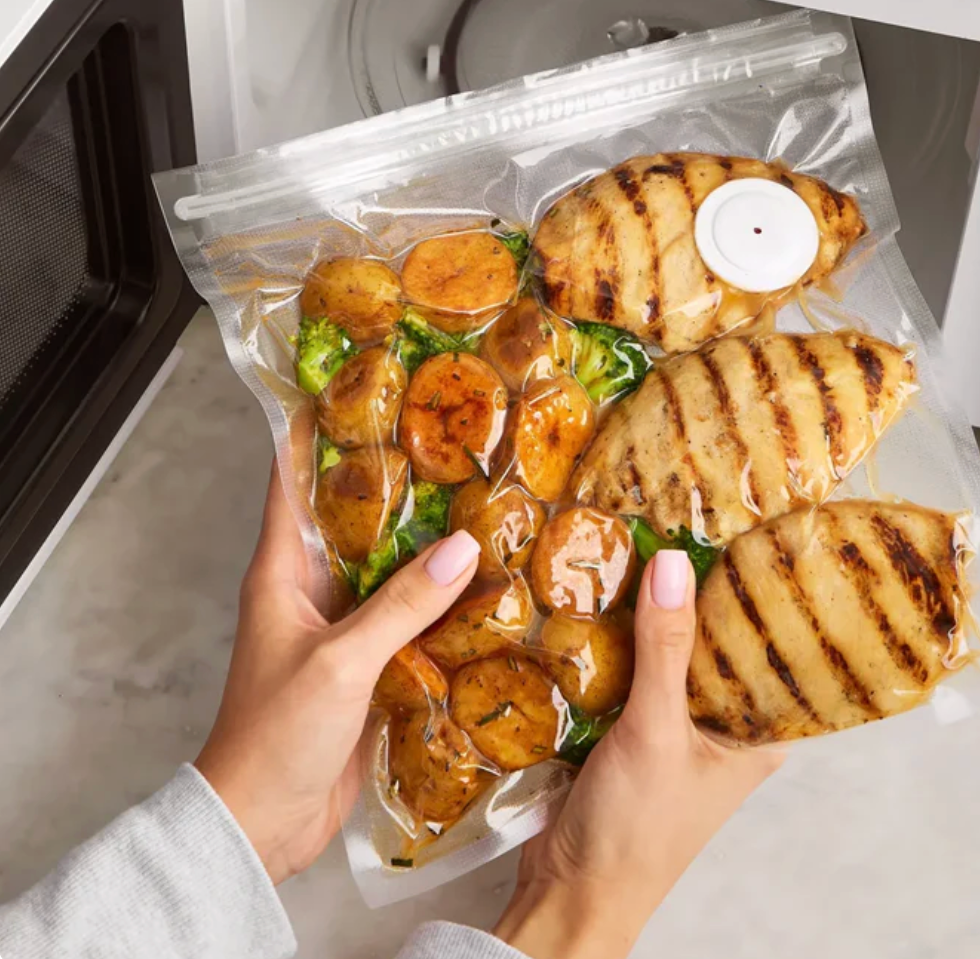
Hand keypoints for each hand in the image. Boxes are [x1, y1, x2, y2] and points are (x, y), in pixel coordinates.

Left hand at [195, 465, 478, 883]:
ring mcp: (342, 628)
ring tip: (486, 503)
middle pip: (355, 519)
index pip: (293, 482)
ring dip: (429, 546)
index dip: (318, 432)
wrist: (263, 821)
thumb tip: (464, 547)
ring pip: (389, 570)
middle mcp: (311, 590)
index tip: (358, 387)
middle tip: (453, 442)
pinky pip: (409, 619)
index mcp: (282, 573)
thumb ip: (401, 605)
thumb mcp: (340, 662)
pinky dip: (442, 602)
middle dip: (399, 483)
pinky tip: (487, 588)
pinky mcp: (368, 664)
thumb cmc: (276, 735)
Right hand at [494, 550, 784, 958]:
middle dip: (699, 589)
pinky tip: (601, 589)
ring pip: (669, 649)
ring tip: (642, 535)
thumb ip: (664, 648)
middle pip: (715, 641)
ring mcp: (674, 723)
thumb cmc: (635, 829)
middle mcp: (722, 724)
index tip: (753, 531)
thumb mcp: (656, 732)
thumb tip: (672, 562)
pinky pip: (629, 666)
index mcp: (756, 733)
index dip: (765, 595)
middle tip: (687, 515)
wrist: (569, 891)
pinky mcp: (629, 724)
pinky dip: (617, 634)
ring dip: (652, 608)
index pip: (773, 648)